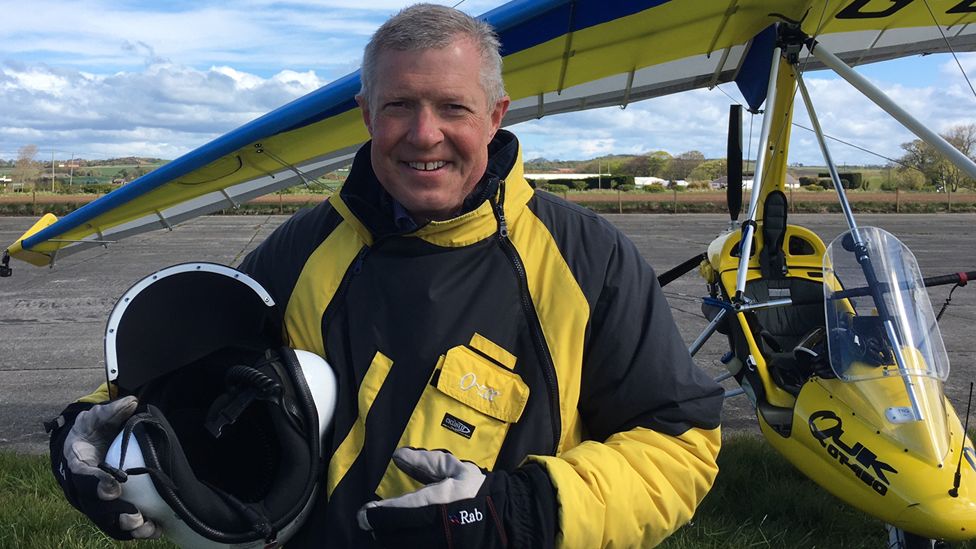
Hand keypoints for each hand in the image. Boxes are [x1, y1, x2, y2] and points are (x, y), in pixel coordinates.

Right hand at [55, 396, 159, 538]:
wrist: (84, 444)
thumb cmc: (92, 430)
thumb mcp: (98, 417)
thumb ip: (113, 411)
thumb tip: (131, 402)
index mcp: (77, 465)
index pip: (84, 477)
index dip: (98, 484)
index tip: (114, 487)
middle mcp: (82, 489)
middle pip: (95, 508)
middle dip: (115, 515)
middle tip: (135, 518)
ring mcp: (95, 502)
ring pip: (107, 522)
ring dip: (128, 528)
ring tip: (148, 529)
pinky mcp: (108, 509)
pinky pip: (119, 525)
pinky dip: (136, 530)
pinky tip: (156, 530)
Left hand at [357, 448, 554, 548]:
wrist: (509, 520)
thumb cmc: (479, 491)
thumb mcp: (454, 470)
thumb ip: (425, 463)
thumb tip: (397, 455)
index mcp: (434, 504)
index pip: (394, 513)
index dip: (375, 515)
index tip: (364, 514)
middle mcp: (433, 529)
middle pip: (392, 535)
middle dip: (379, 530)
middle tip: (371, 524)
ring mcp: (439, 545)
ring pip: (402, 546)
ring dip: (389, 540)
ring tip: (385, 533)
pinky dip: (405, 545)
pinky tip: (404, 540)